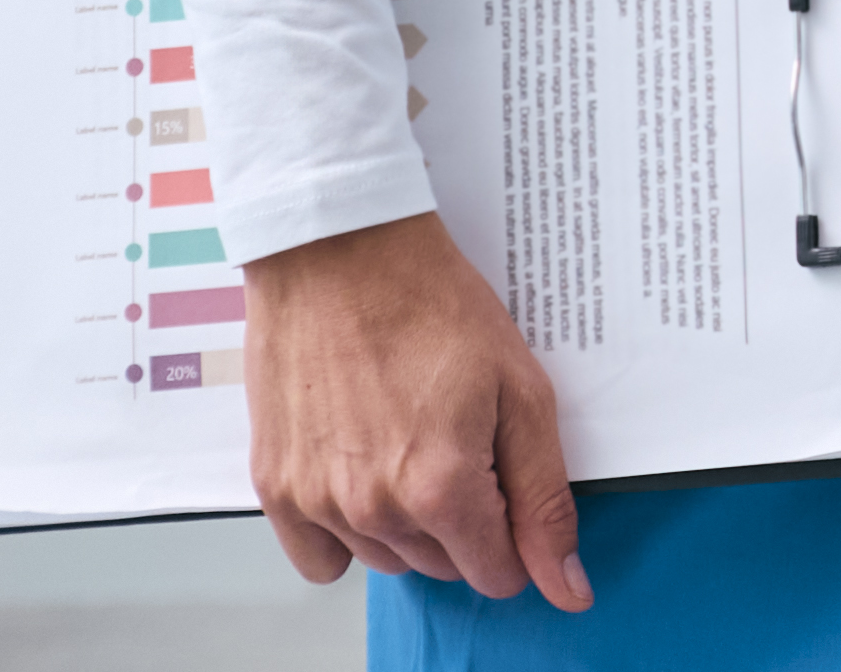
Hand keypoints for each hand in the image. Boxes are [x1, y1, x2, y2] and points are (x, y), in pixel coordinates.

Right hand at [241, 213, 586, 605]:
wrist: (340, 253)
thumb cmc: (433, 305)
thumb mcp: (521, 392)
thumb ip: (544, 497)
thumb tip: (566, 586)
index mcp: (442, 488)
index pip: (496, 571)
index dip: (515, 532)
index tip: (510, 482)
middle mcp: (373, 508)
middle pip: (443, 565)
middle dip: (467, 521)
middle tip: (464, 440)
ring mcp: (316, 501)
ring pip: (385, 558)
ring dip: (408, 521)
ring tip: (412, 438)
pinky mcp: (274, 487)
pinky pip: (318, 558)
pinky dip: (345, 531)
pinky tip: (363, 471)